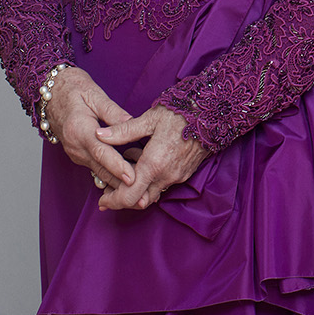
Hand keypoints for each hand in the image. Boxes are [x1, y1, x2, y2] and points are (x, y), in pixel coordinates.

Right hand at [43, 66, 136, 190]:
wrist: (50, 93)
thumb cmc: (72, 88)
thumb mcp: (94, 94)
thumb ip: (113, 111)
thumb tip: (131, 122)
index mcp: (79, 129)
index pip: (101, 152)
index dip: (117, 166)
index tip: (131, 178)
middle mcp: (75, 146)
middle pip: (100, 168)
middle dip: (120, 183)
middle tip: (142, 191)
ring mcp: (75, 153)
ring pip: (99, 172)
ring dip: (117, 182)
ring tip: (139, 190)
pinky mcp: (78, 155)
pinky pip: (96, 168)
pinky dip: (111, 175)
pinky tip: (127, 180)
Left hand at [94, 107, 209, 211]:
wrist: (215, 113)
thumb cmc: (182, 113)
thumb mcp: (150, 118)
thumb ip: (123, 131)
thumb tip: (99, 135)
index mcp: (154, 164)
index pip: (129, 196)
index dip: (112, 202)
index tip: (102, 200)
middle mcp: (166, 176)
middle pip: (139, 201)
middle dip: (122, 198)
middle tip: (108, 189)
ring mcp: (177, 176)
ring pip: (151, 193)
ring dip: (137, 186)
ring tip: (127, 162)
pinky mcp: (185, 173)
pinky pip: (162, 184)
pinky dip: (149, 179)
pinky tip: (144, 158)